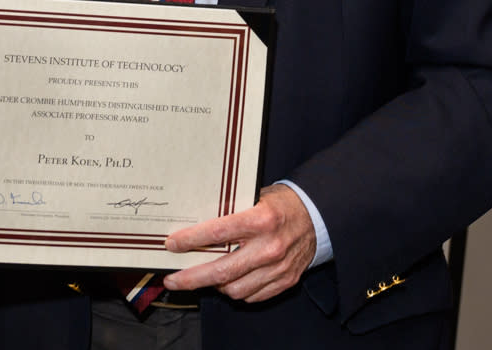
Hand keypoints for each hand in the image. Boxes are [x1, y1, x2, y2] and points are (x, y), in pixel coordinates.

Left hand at [160, 183, 315, 302]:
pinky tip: (228, 282)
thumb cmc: (283, 203)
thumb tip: (196, 221)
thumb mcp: (256, 196)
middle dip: (192, 278)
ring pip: (235, 289)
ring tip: (202, 278)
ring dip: (214, 286)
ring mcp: (278, 267)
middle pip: (222, 271)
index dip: (191, 240)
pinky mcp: (285, 281)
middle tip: (173, 279)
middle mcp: (270, 246)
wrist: (319, 215)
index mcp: (261, 219)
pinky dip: (236, 291)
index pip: (218, 232)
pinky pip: (252, 295)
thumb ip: (231, 210)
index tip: (172, 244)